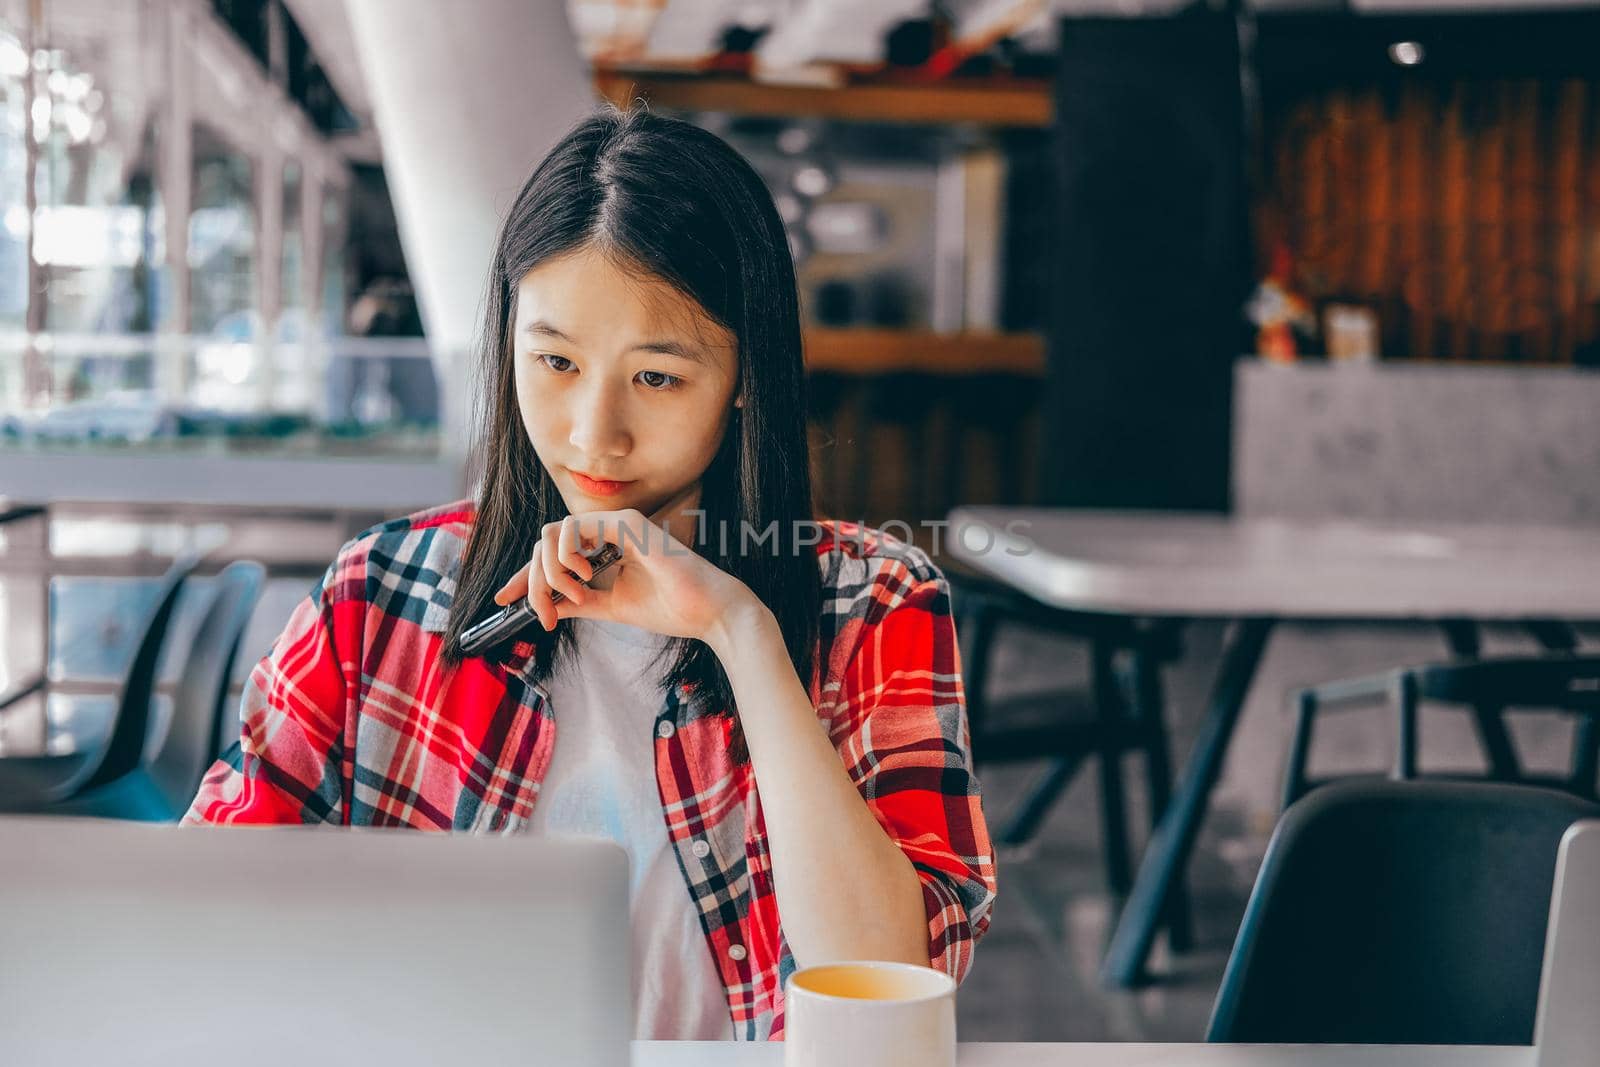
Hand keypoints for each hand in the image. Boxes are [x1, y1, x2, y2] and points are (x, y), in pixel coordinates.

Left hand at [492, 508, 760, 644]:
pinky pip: (572, 528)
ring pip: (552, 534)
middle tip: (547, 613)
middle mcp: (609, 530)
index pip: (553, 555)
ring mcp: (617, 524)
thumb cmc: (671, 608)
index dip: (525, 576)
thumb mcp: (610, 608)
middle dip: (535, 581)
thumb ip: (579, 602)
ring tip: (575, 595)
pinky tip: (583, 577)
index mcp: (607, 548)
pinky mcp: (626, 524)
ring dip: (550, 571)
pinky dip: (567, 556)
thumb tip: (547, 605)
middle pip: (544, 544)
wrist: (707, 612)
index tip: (504, 599)